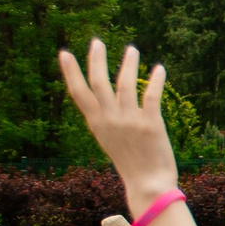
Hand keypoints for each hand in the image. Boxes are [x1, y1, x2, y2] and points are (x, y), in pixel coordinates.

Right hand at [58, 41, 178, 199]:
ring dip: (129, 63)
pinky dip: (156, 79)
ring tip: (132, 49)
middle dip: (96, 59)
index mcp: (97, 124)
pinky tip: (159, 68)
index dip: (70, 72)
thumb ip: (109, 117)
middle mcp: (109, 120)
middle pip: (98, 82)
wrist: (148, 184)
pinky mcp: (151, 123)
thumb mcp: (111, 139)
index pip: (78, 93)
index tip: (64, 53)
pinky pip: (151, 94)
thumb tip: (112, 94)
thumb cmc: (131, 163)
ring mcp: (129, 121)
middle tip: (97, 41)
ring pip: (125, 83)